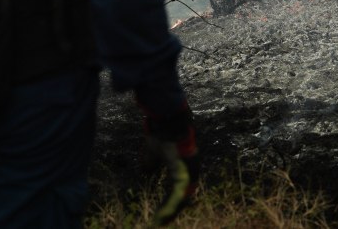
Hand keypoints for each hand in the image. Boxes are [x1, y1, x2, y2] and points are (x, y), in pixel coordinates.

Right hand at [141, 102, 199, 224]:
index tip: (162, 213)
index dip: (172, 201)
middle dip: (173, 209)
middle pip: (184, 195)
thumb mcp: (152, 153)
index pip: (180, 189)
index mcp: (183, 166)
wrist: (166, 120)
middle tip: (162, 221)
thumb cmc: (160, 133)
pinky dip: (172, 205)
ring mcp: (190, 170)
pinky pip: (181, 194)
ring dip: (173, 209)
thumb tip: (147, 172)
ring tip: (162, 220)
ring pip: (184, 197)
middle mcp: (190, 169)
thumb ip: (150, 163)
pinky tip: (164, 213)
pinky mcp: (187, 170)